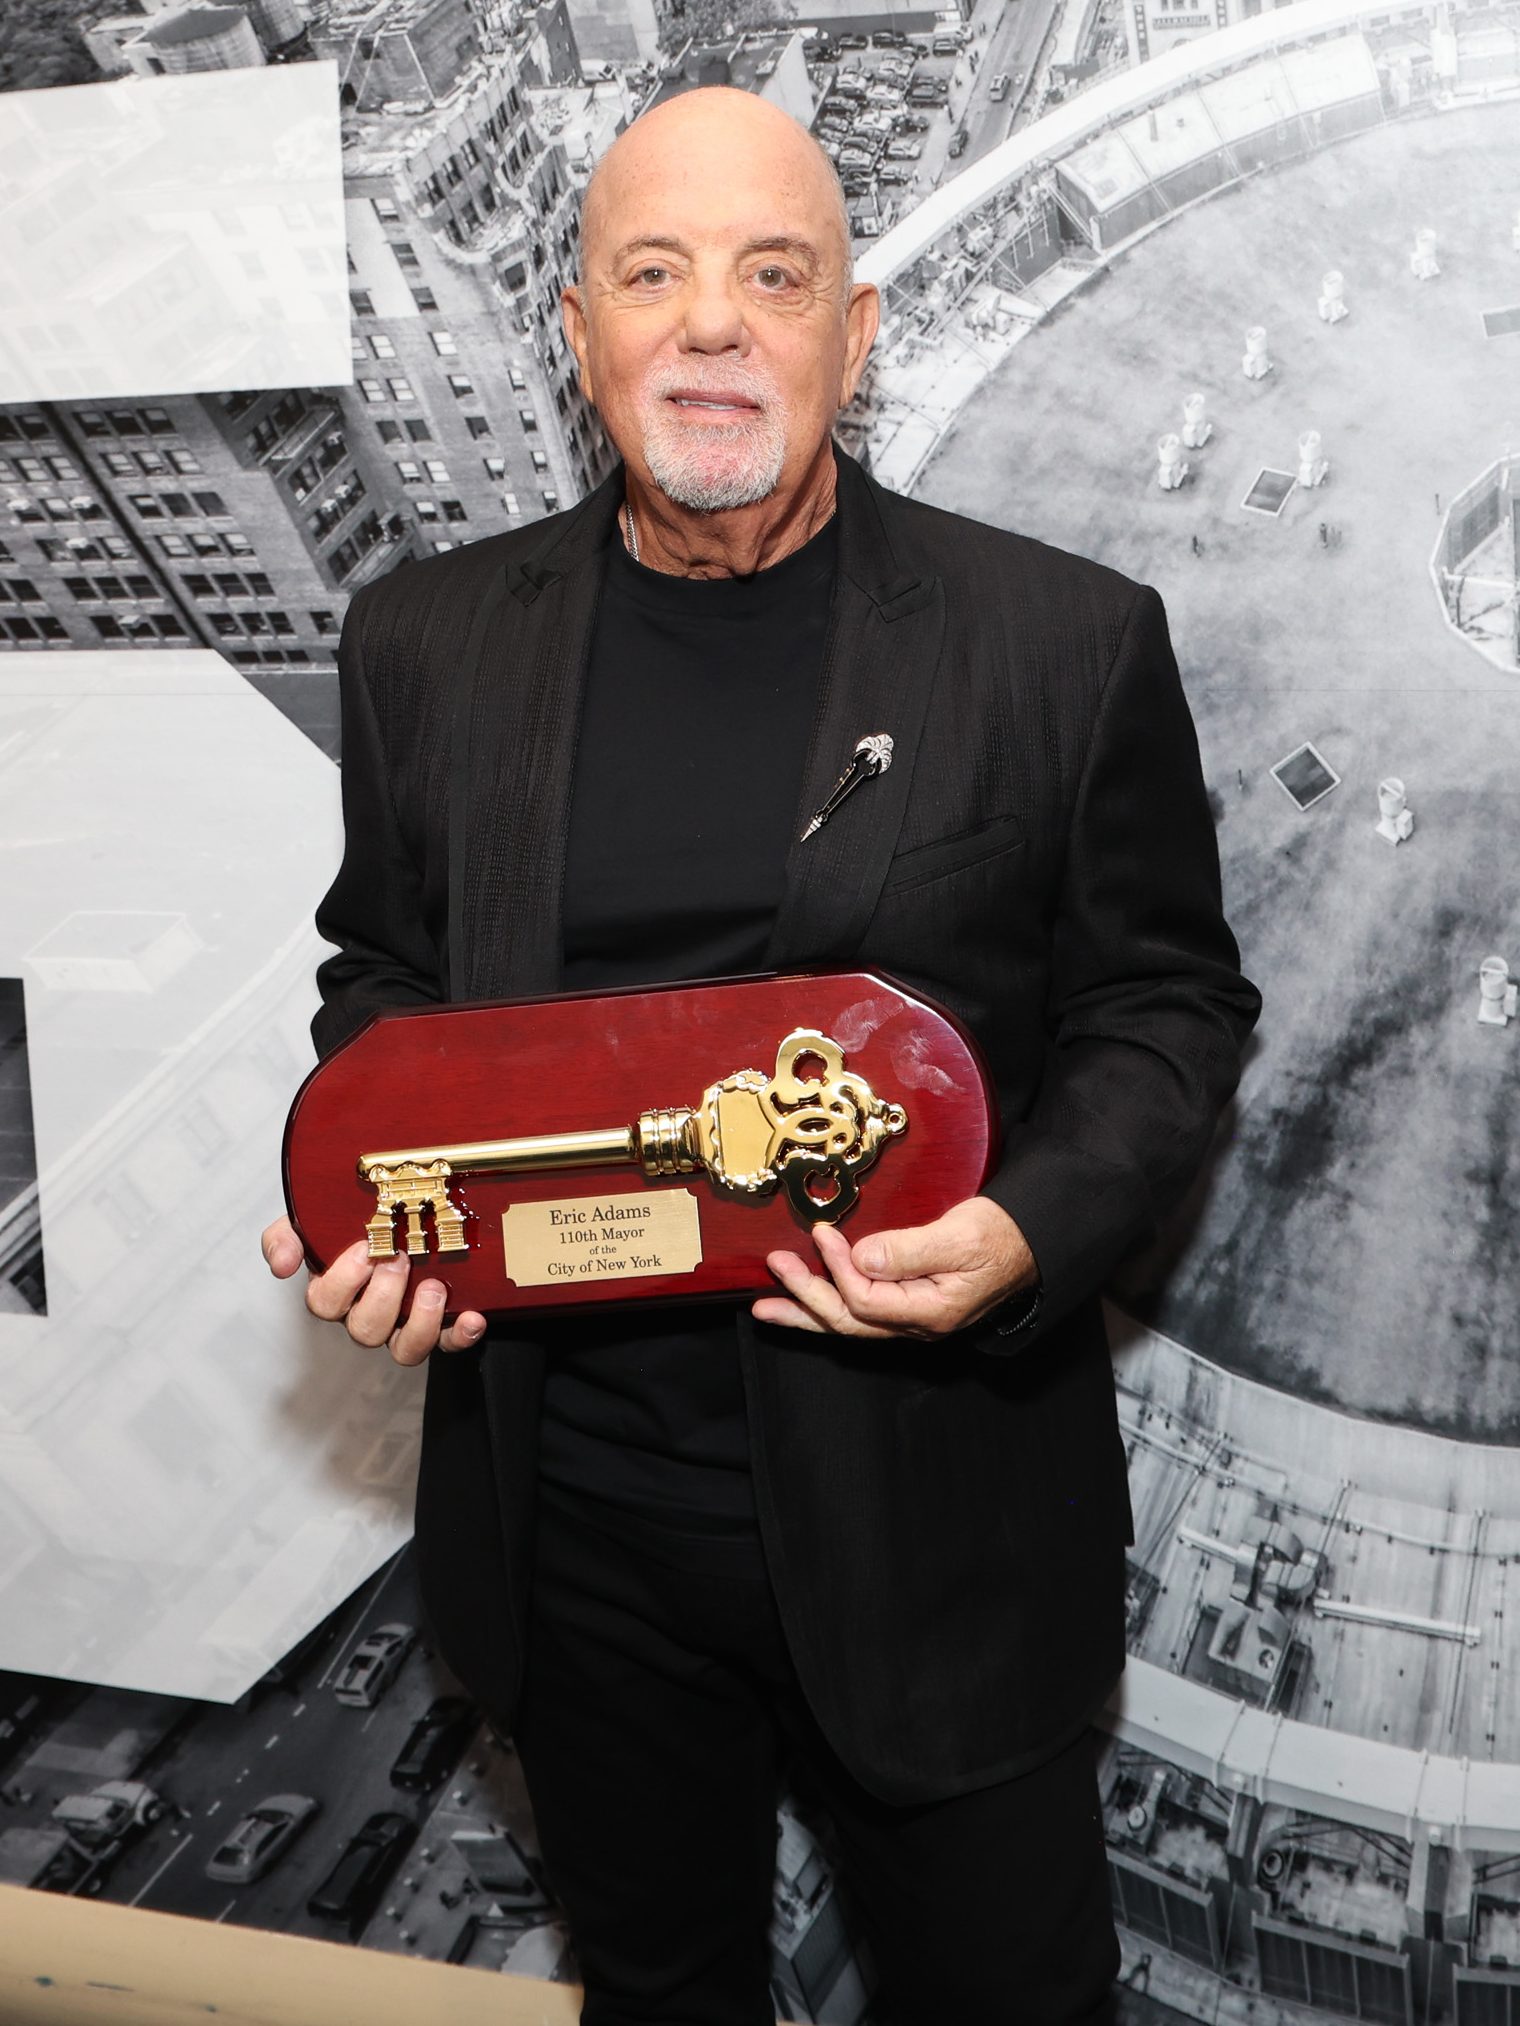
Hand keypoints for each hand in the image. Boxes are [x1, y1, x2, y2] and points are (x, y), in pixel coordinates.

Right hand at [260, 1216, 485, 1367]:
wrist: (399, 1209)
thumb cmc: (348, 1223)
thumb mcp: (309, 1221)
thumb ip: (285, 1237)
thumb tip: (281, 1266)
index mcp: (336, 1293)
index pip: (326, 1304)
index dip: (343, 1282)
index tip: (364, 1249)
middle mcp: (368, 1314)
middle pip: (365, 1331)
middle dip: (384, 1296)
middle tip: (400, 1259)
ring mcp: (404, 1324)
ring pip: (405, 1350)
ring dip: (421, 1323)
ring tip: (434, 1287)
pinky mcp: (439, 1326)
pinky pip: (449, 1343)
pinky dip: (461, 1335)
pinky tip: (473, 1317)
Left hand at [752, 1196, 1037, 1339]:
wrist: (1030, 1242)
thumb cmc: (1000, 1236)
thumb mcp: (959, 1236)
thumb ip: (909, 1250)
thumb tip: (862, 1256)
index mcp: (931, 1312)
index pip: (866, 1300)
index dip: (838, 1268)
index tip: (824, 1233)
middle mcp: (917, 1326)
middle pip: (849, 1321)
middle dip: (806, 1296)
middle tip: (775, 1267)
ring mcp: (911, 1321)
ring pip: (849, 1324)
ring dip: (807, 1311)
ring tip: (766, 1307)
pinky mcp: (907, 1307)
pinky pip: (859, 1315)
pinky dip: (828, 1307)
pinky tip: (805, 1302)